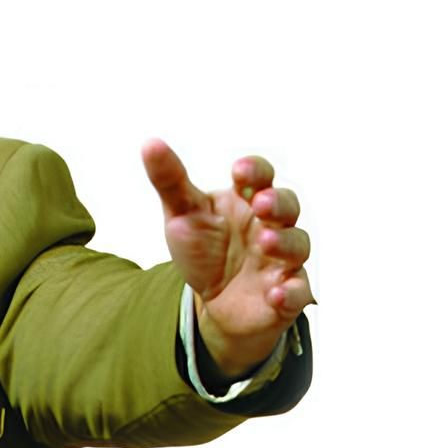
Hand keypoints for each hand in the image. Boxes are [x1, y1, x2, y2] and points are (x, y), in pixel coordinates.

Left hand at [141, 141, 313, 377]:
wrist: (214, 303)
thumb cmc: (205, 251)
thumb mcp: (183, 215)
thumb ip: (170, 181)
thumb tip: (149, 144)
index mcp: (247, 200)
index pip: (261, 176)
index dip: (254, 171)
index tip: (238, 172)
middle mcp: (271, 226)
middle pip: (288, 206)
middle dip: (277, 203)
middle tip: (260, 204)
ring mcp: (282, 260)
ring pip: (297, 245)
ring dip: (285, 242)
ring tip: (265, 243)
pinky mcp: (286, 294)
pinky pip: (298, 292)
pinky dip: (290, 293)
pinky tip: (275, 295)